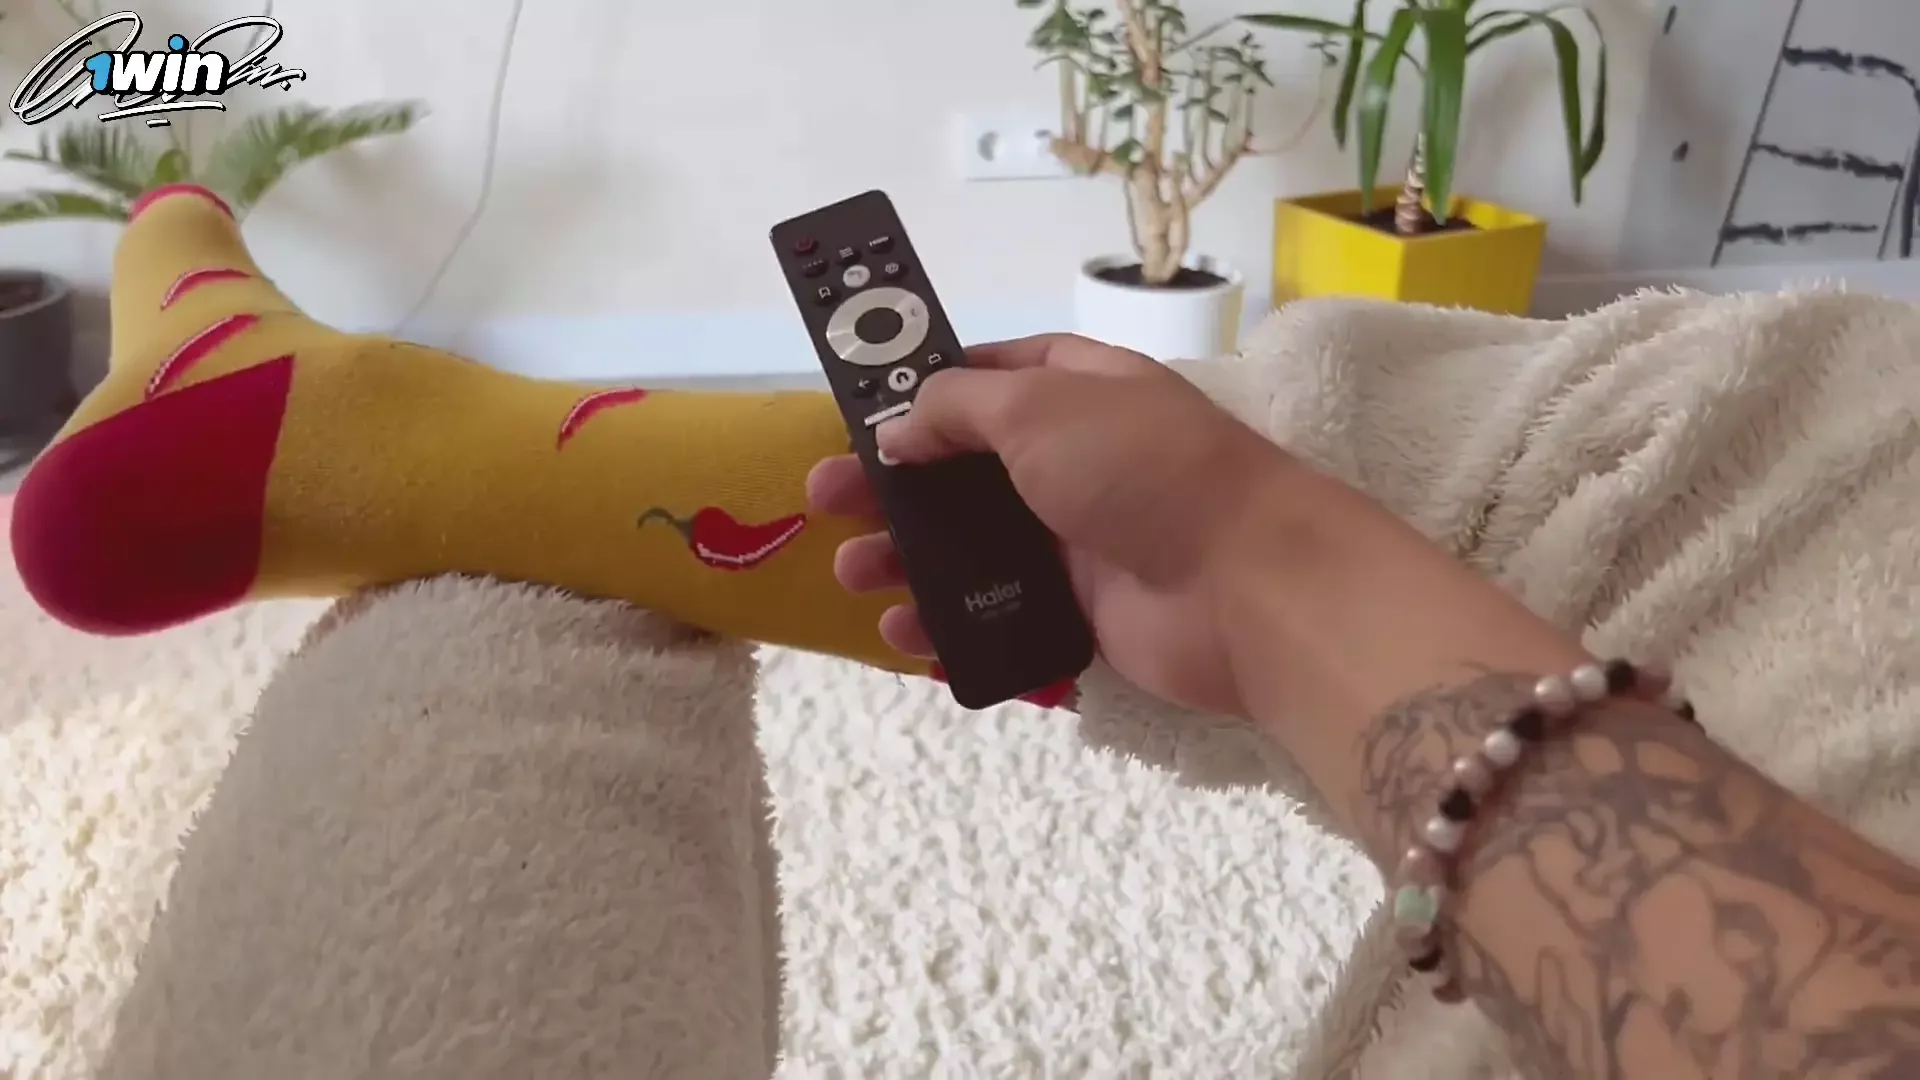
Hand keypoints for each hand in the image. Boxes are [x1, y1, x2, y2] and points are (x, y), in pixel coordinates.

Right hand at [805, 333, 1296, 715]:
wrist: (1245, 586)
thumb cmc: (1144, 470)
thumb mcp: (1041, 406)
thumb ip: (959, 408)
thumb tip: (901, 425)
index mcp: (1080, 390)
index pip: (996, 375)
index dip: (930, 390)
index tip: (866, 412)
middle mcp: (1077, 460)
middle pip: (966, 471)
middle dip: (894, 486)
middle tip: (827, 504)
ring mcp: (1080, 540)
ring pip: (975, 549)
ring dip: (909, 561)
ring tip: (855, 577)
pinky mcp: (1082, 614)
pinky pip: (1000, 616)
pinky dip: (952, 624)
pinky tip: (908, 635)